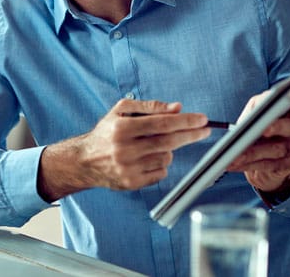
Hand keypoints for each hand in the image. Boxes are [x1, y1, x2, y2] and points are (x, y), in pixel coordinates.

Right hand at [37, 99, 210, 201]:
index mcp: (122, 128)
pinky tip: (147, 159)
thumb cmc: (106, 133)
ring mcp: (128, 168)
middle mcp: (124, 149)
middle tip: (204, 130)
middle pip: (168, 141)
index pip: (161, 123)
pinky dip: (160, 165)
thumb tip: (177, 108)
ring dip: (168, 150)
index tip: (202, 119)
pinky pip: (160, 173)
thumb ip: (149, 107)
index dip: (185, 121)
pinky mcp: (131, 183)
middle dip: (191, 134)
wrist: (85, 161)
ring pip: (166, 158)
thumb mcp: (121, 111)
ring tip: (153, 145)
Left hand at [227, 84, 289, 191]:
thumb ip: (262, 104)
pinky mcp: (287, 166)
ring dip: (252, 153)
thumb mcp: (263, 111)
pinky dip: (247, 164)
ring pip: (274, 150)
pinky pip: (265, 165)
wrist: (272, 157)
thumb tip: (260, 103)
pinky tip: (232, 164)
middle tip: (265, 129)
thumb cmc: (266, 125)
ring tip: (233, 154)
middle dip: (277, 127)